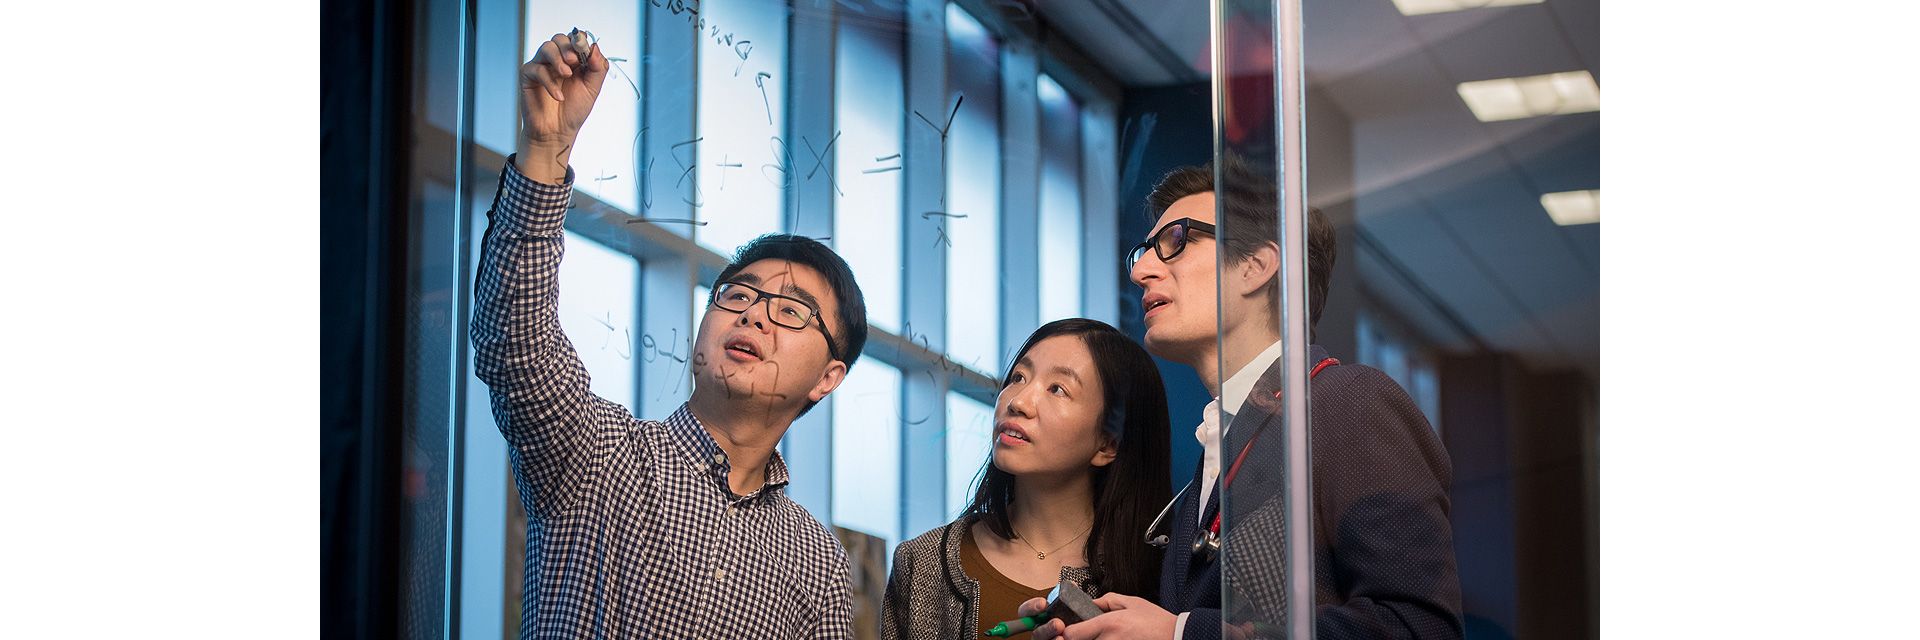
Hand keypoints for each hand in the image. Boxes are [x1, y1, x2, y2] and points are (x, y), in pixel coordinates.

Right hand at [516, 31, 608, 181]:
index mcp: (574, 60)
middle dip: (568, 46)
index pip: (576, 39)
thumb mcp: (593, 89)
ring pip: (546, 47)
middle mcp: (557, 60)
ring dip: (558, 59)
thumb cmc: (574, 110)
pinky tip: (558, 96)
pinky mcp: (528, 76)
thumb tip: (596, 47)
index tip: (586, 50)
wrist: (558, 132)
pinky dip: (550, 82)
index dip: (581, 40)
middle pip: (559, 38)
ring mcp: (542, 66)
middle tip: (574, 61)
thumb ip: (597, 68)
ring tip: (567, 75)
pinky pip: (537, 69)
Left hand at [1021, 593, 1176, 639]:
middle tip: (1082, 634)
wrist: (1176, 637)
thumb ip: (1107, 601)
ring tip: (1104, 636)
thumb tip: (1090, 604)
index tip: (1070, 631)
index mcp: (1109, 624)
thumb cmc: (1156, 622)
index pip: (1072, 634)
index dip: (1067, 633)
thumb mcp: (1132, 602)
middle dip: (1078, 639)